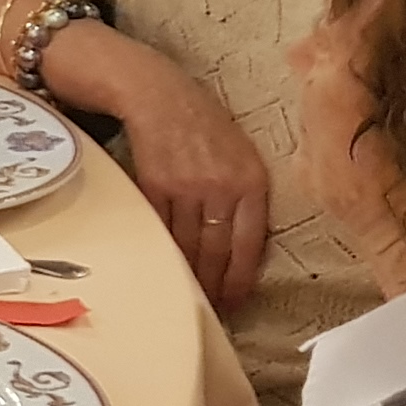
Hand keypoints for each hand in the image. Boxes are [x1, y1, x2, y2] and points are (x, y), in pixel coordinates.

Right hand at [118, 67, 275, 309]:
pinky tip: (166, 267)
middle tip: (211, 310)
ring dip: (189, 275)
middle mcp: (221, 186)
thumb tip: (242, 244)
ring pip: (189, 245)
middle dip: (214, 285)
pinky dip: (165, 252)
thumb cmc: (205, 126)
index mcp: (251, 180)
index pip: (250, 242)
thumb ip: (247, 195)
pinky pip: (162, 230)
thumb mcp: (241, 154)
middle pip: (217, 250)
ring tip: (189, 296)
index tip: (236, 300)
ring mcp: (186, 187)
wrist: (160, 96)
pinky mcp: (154, 186)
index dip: (241, 278)